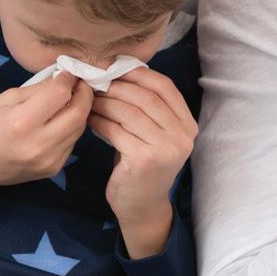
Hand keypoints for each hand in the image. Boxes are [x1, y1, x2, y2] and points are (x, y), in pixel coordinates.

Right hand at [0, 73, 94, 244]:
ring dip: (79, 111)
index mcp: (22, 122)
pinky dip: (70, 128)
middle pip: (78, 113)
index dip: (68, 80)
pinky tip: (60, 121)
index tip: (68, 73)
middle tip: (80, 84)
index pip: (60, 94)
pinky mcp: (53, 169)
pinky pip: (72, 142)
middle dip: (84, 95)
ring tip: (71, 100)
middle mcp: (39, 143)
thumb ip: (38, 89)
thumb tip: (63, 79)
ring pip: (79, 129)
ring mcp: (48, 160)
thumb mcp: (6, 98)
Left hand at [88, 68, 197, 259]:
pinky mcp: (145, 159)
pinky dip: (99, 121)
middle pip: (145, 96)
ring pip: (129, 111)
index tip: (115, 68)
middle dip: (116, 86)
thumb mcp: (152, 133)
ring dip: (104, 102)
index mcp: (187, 124)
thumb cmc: (142, 164)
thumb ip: (146, 107)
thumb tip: (117, 72)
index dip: (138, 73)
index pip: (164, 86)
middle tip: (94, 83)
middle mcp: (182, 135)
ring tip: (89, 100)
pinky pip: (116, 130)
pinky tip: (89, 120)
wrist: (142, 207)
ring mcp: (166, 148)